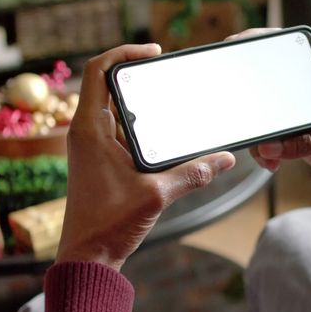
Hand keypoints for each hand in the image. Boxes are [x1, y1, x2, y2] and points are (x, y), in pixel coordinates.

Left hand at [55, 44, 236, 269]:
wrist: (87, 258)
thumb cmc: (108, 225)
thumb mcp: (157, 195)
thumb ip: (193, 173)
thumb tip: (225, 158)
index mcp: (89, 129)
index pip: (97, 70)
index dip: (124, 52)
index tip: (153, 52)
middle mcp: (85, 132)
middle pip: (107, 84)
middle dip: (137, 75)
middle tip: (168, 74)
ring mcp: (90, 147)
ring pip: (114, 108)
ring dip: (139, 101)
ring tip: (170, 99)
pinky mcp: (98, 161)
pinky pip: (117, 130)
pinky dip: (139, 124)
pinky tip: (164, 134)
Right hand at [233, 29, 310, 199]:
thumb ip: (307, 143)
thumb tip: (267, 147)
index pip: (281, 47)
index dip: (252, 42)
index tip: (229, 48)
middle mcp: (305, 89)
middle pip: (261, 81)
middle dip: (244, 97)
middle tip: (232, 111)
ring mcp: (297, 111)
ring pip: (260, 113)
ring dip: (255, 136)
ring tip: (266, 157)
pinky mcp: (293, 133)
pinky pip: (266, 136)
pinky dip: (262, 151)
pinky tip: (271, 164)